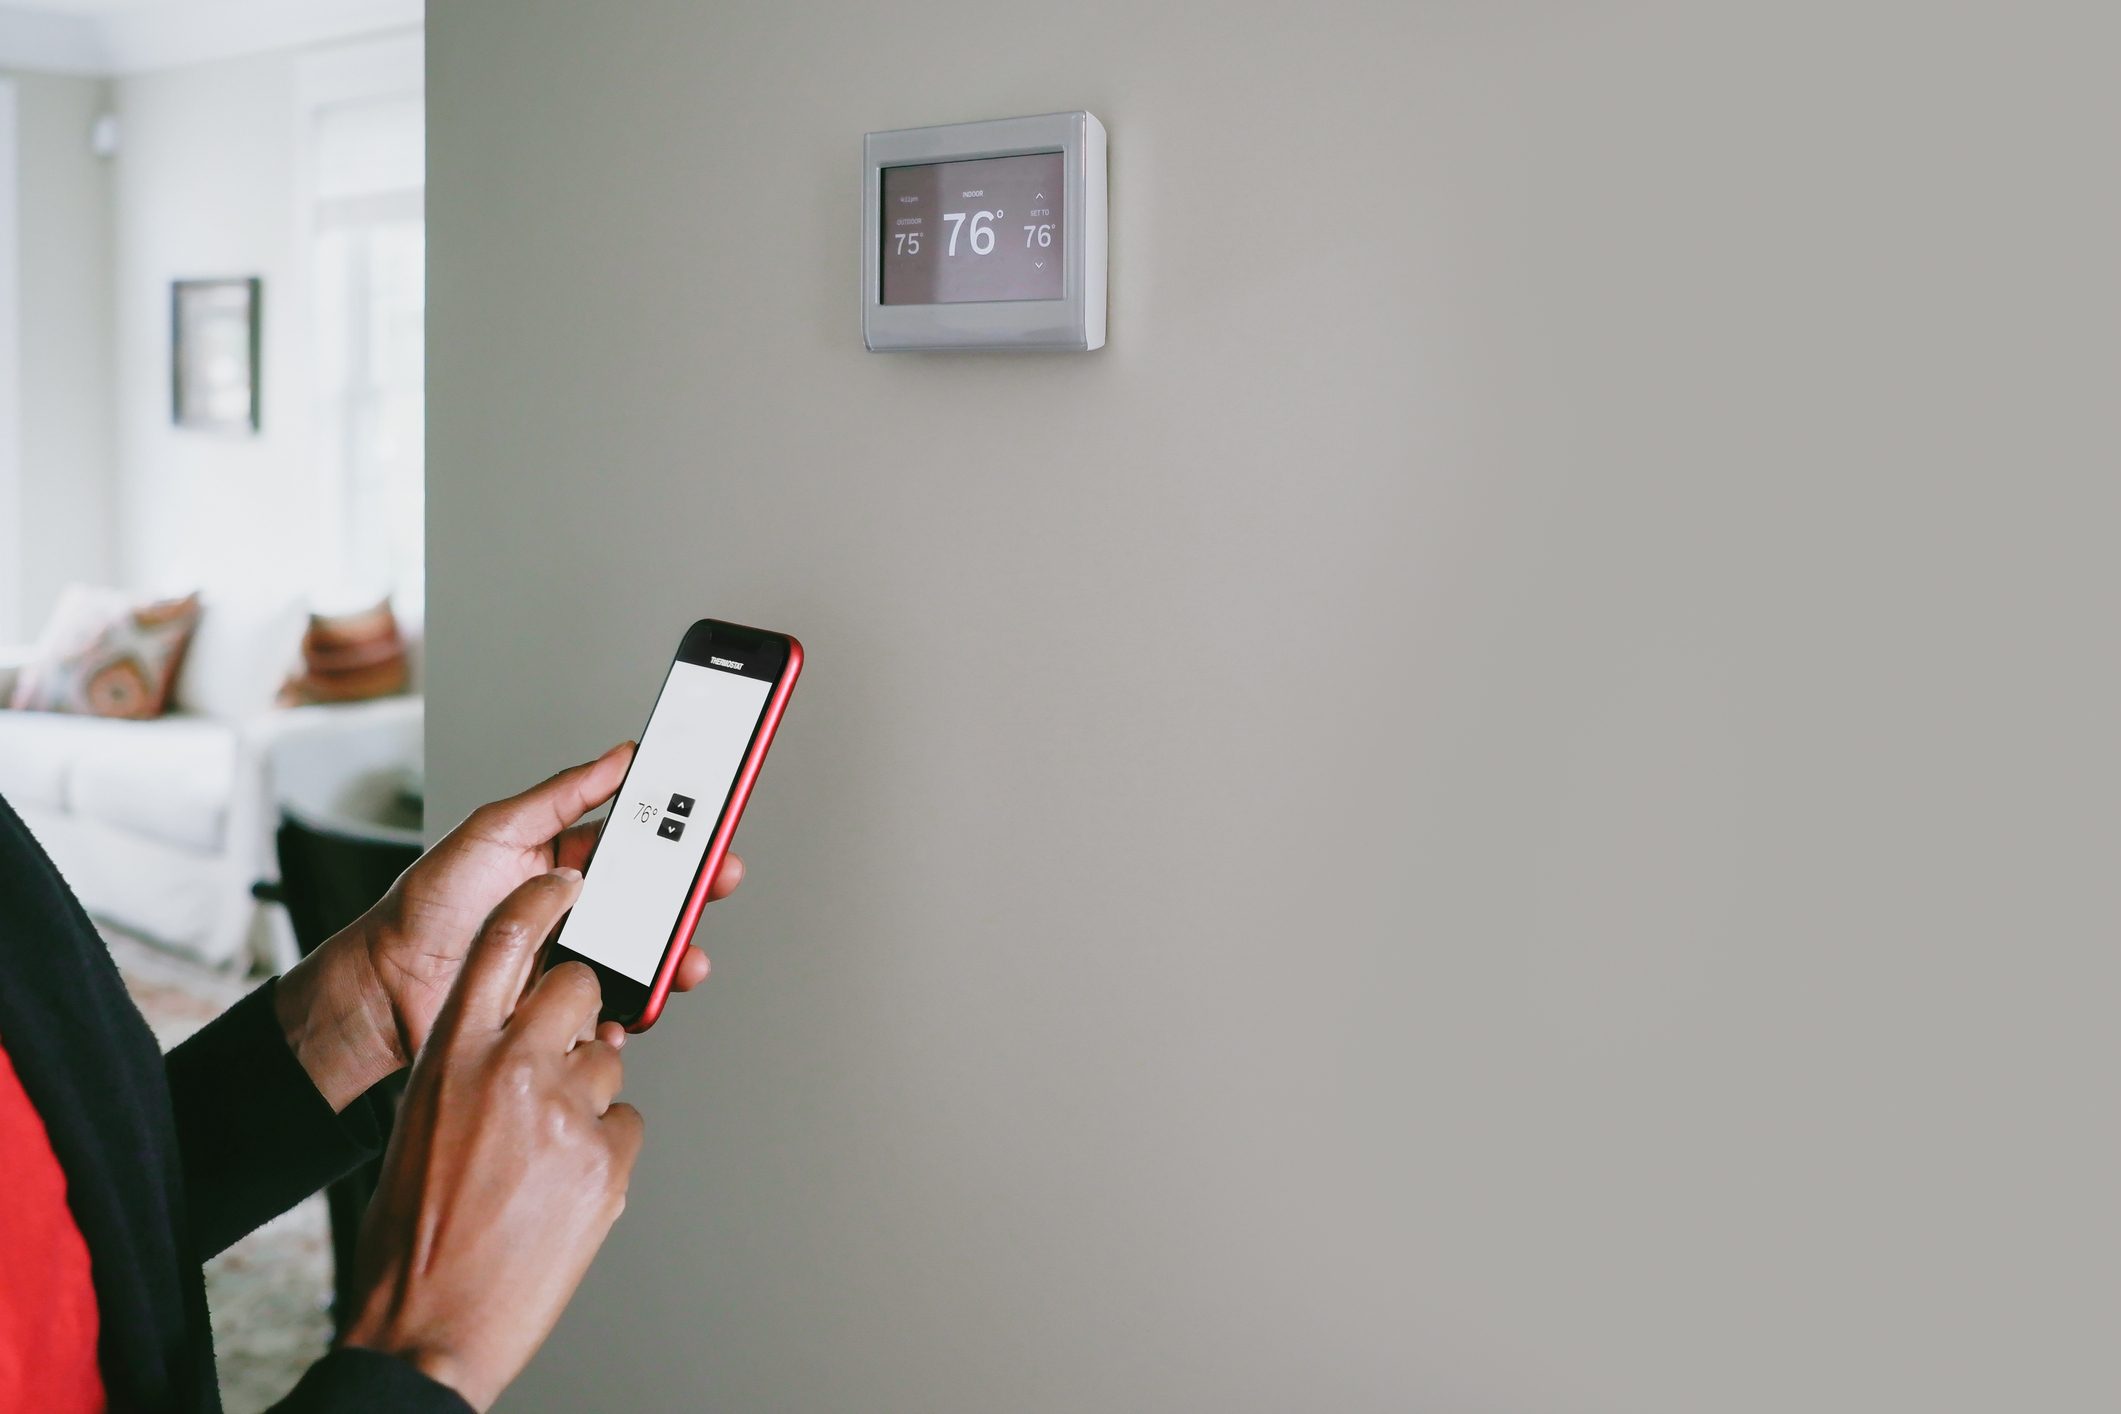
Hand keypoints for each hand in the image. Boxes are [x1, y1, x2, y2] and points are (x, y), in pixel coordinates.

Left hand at [277, 743, 743, 1107]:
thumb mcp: (494, 829)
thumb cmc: (428, 904)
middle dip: (693, 890)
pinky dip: (637, 1005)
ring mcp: (577, 956)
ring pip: (646, 953)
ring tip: (686, 954)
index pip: (635, 839)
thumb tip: (618, 756)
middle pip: (653, 897)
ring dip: (675, 953)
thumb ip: (560, 795)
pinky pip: (617, 1004)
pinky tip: (642, 999)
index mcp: (565, 860)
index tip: (710, 819)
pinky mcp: (569, 1003)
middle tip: (719, 878)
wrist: (389, 986)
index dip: (676, 831)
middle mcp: (578, 907)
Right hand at [342, 869, 640, 1409]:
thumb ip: (475, 1064)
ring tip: (541, 1154)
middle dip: (579, 1014)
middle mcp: (512, 1068)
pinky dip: (602, 1147)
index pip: (506, 942)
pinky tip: (564, 1185)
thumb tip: (525, 1038)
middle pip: (577, 989)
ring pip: (610, 1060)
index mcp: (452, 1052)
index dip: (543, 902)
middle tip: (557, 1057)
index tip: (569, 881)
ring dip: (586, 1094)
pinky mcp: (608, 1158)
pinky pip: (625, 1121)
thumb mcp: (422, 1121)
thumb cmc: (414, 1231)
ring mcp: (566, 1111)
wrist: (427, 1326)